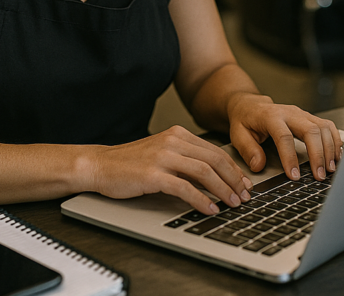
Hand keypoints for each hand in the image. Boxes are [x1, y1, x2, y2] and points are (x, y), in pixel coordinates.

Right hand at [84, 125, 252, 214]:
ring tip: (232, 204)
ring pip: (204, 172)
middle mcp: (173, 141)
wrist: (99, 165)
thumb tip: (214, 177)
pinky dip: (201, 200)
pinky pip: (184, 188)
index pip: (216, 151)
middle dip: (234, 180)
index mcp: (178, 134)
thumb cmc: (130, 163)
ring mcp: (163, 156)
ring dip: (223, 190)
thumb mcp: (162, 153)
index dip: (234, 169)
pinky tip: (209, 209)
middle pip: (215, 160)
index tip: (244, 184)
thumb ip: (185, 159)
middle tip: (244, 196)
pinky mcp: (153, 174)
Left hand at [226, 94, 342, 181]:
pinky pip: (328, 126)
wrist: (251, 105)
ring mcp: (302, 114)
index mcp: (270, 117)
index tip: (294, 176)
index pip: (284, 137)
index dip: (290, 157)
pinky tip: (336, 157)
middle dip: (318, 154)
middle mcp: (290, 113)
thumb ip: (248, 150)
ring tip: (329, 169)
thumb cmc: (245, 121)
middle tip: (319, 175)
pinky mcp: (310, 117)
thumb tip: (259, 166)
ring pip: (323, 127)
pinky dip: (335, 141)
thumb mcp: (238, 135)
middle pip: (310, 130)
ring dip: (329, 149)